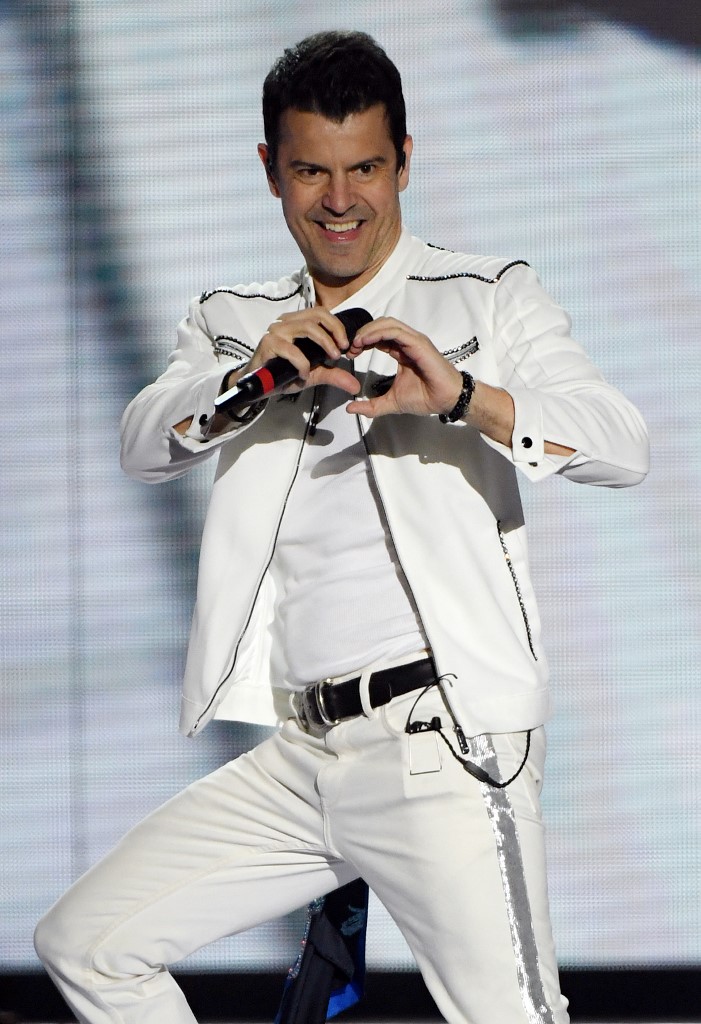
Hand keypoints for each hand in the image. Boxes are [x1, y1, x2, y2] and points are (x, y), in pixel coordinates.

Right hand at [228, 309, 360, 396]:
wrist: (259, 387)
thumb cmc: (283, 375)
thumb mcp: (314, 374)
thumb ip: (334, 375)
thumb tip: (354, 385)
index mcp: (297, 323)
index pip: (321, 313)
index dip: (337, 326)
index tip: (346, 346)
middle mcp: (286, 323)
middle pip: (317, 315)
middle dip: (335, 332)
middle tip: (342, 351)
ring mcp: (276, 331)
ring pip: (307, 327)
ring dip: (324, 344)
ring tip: (330, 360)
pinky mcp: (268, 344)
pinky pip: (292, 350)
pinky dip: (303, 364)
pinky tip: (303, 375)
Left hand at [345, 317, 461, 417]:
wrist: (445, 400)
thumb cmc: (425, 398)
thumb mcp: (391, 402)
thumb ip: (371, 406)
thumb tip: (350, 408)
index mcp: (401, 351)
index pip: (379, 337)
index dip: (362, 341)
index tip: (351, 353)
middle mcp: (407, 342)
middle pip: (381, 326)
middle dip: (363, 333)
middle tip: (350, 347)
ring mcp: (414, 341)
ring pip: (387, 324)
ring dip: (369, 330)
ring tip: (356, 343)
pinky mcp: (418, 343)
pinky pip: (396, 332)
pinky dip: (379, 333)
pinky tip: (366, 341)